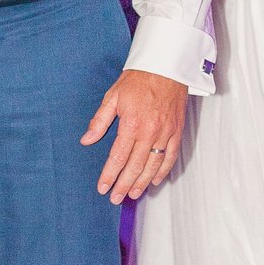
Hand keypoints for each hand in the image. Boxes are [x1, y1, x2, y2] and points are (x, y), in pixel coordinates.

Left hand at [81, 69, 187, 203]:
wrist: (166, 66)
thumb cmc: (139, 79)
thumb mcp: (113, 97)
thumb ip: (100, 121)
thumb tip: (87, 140)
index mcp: (131, 124)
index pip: (117, 157)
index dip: (109, 175)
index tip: (103, 188)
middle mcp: (150, 132)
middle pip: (135, 166)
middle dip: (124, 185)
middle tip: (116, 198)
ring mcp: (165, 133)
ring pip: (153, 165)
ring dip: (142, 182)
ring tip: (133, 194)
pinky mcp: (176, 131)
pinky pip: (170, 156)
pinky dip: (163, 171)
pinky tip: (155, 180)